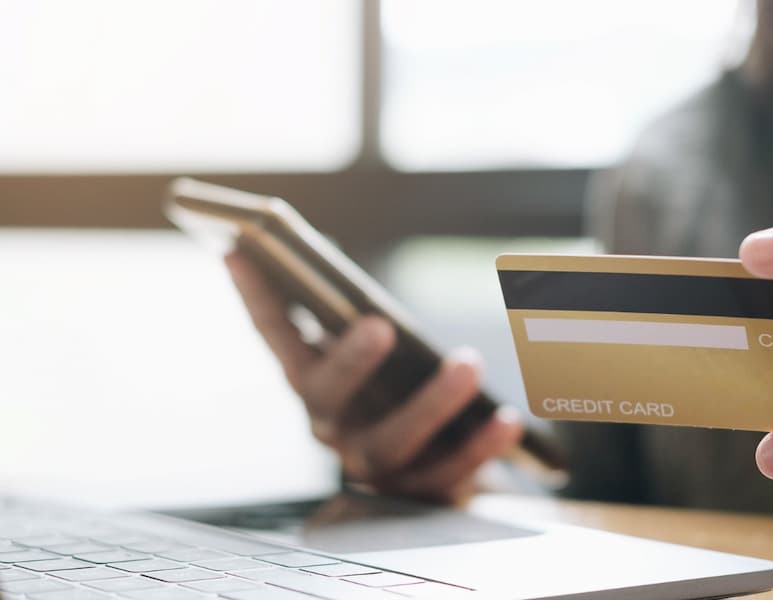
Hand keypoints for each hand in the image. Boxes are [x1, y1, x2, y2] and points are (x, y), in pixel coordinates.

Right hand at [224, 252, 523, 502]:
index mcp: (313, 382)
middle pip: (327, 399)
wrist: (440, 464)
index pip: (274, 336)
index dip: (253, 297)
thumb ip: (361, 316)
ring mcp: (374, 464)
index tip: (239, 248)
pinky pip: (448, 473)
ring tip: (469, 362)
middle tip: (379, 324)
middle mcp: (332, 427)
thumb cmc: (402, 387)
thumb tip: (346, 265)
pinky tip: (507, 418)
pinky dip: (480, 446)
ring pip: (392, 442)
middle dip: (349, 361)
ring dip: (431, 403)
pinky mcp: (419, 492)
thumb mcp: (381, 350)